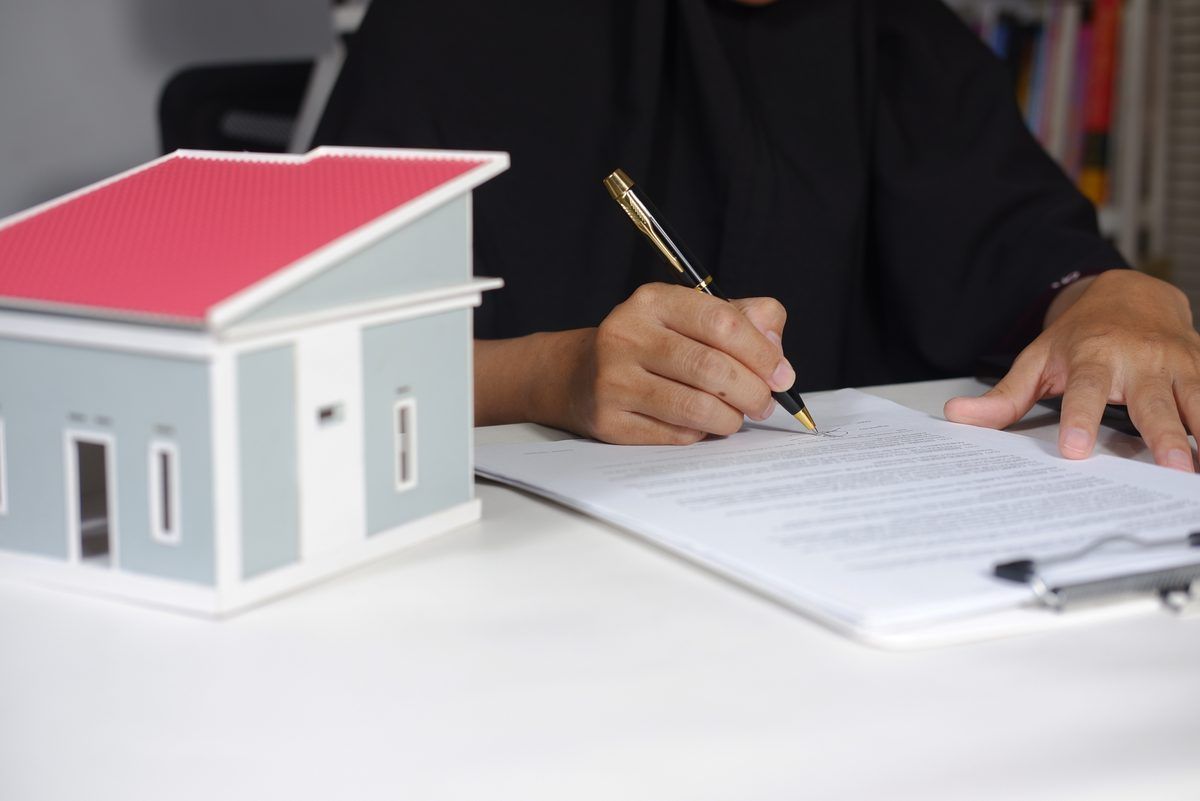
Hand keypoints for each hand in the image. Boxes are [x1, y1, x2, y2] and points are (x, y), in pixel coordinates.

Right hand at [474, 284, 795, 443]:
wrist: (576, 374)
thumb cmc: (649, 345)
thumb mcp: (688, 316)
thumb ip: (741, 318)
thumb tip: (775, 348)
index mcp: (652, 301)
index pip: (721, 322)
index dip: (761, 352)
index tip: (782, 375)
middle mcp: (627, 335)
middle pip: (711, 368)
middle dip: (752, 392)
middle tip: (766, 404)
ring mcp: (614, 380)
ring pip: (696, 407)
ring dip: (730, 419)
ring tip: (737, 417)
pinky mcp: (609, 420)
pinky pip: (675, 435)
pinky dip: (699, 435)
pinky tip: (701, 426)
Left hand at [944, 270, 1199, 471]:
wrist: (1131, 292)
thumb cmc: (1081, 335)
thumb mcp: (1038, 358)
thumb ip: (1004, 395)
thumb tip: (958, 416)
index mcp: (1094, 356)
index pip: (1085, 392)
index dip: (1080, 420)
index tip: (1075, 450)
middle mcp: (1140, 359)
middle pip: (1152, 402)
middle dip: (1164, 435)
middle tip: (1172, 467)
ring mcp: (1178, 362)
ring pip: (1198, 399)